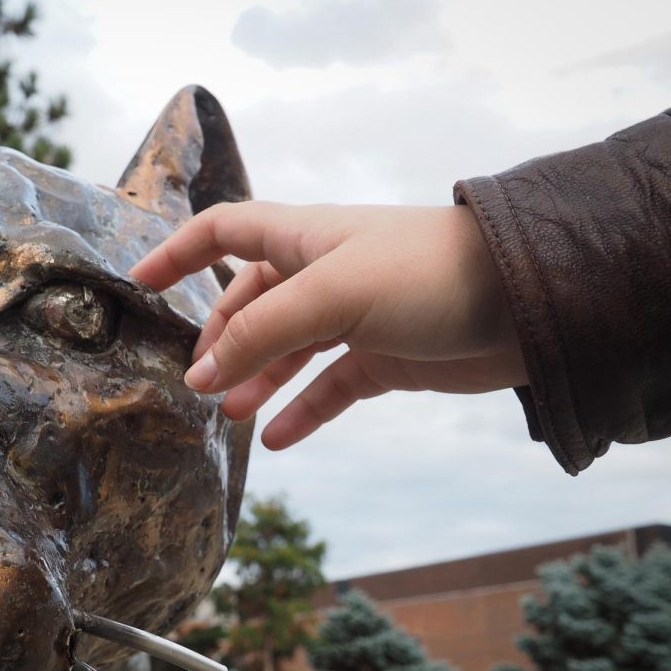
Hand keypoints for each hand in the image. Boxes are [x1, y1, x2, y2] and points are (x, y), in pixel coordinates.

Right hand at [130, 201, 526, 448]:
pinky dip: (301, 410)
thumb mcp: (331, 295)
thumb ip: (260, 332)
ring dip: (255, 380)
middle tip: (199, 382)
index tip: (139, 283)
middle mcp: (322, 273)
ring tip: (230, 415)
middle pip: (249, 301)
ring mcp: (353, 317)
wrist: (531, 303)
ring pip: (286, 350)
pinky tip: (277, 439)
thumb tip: (201, 374)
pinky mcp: (384, 358)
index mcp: (303, 238)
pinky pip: (328, 387)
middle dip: (220, 339)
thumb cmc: (429, 273)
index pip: (223, 231)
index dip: (178, 252)